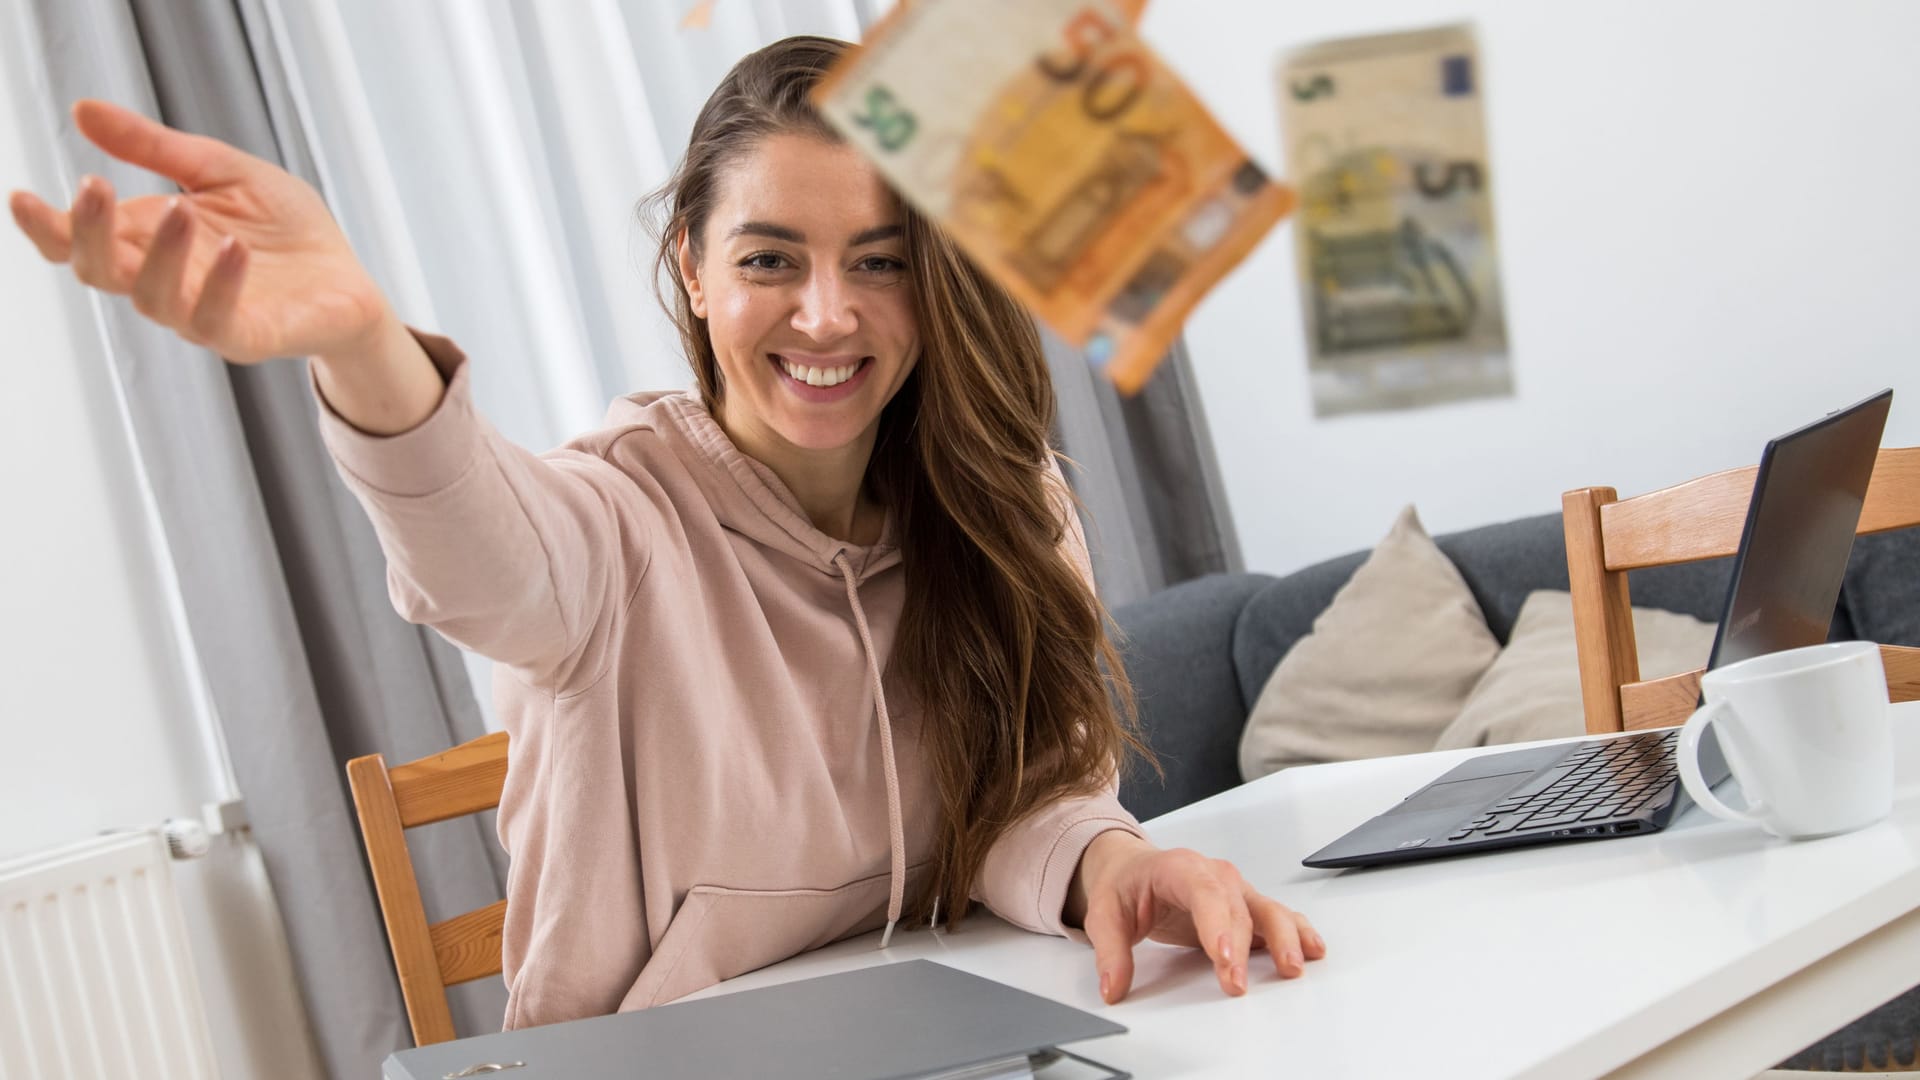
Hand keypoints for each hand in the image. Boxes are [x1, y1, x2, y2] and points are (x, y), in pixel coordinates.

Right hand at [8, 99, 389, 364]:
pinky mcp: (247, 337)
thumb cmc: (284, 227)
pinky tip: (235, 248)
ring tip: (182, 209)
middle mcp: (165, 281)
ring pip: (152, 298)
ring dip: (162, 254)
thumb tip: (82, 110)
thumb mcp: (219, 170)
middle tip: (94, 185)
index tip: (22, 195)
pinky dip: (222, 285)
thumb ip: (154, 148)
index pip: (77, 242)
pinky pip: (217, 321)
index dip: (46, 226)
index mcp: (147, 240)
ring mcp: (202, 313)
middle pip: (99, 270)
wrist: (350, 278)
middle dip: (87, 232)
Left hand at [1070, 832, 1326, 1003]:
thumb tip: (1114, 986)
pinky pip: (1278, 918)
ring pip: (1268, 910)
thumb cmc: (1127, 885)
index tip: (1221, 959)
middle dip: (1242, 948)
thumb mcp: (1105, 913)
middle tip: (1237, 985)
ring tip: (1292, 967)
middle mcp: (1216, 876)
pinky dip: (1297, 933)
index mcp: (1181, 868)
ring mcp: (1236, 891)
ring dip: (1284, 938)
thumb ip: (1110, 951)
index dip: (1216, 925)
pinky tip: (1312, 950)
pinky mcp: (1247, 908)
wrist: (1135, 868)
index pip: (1204, 893)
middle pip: (1238, 909)